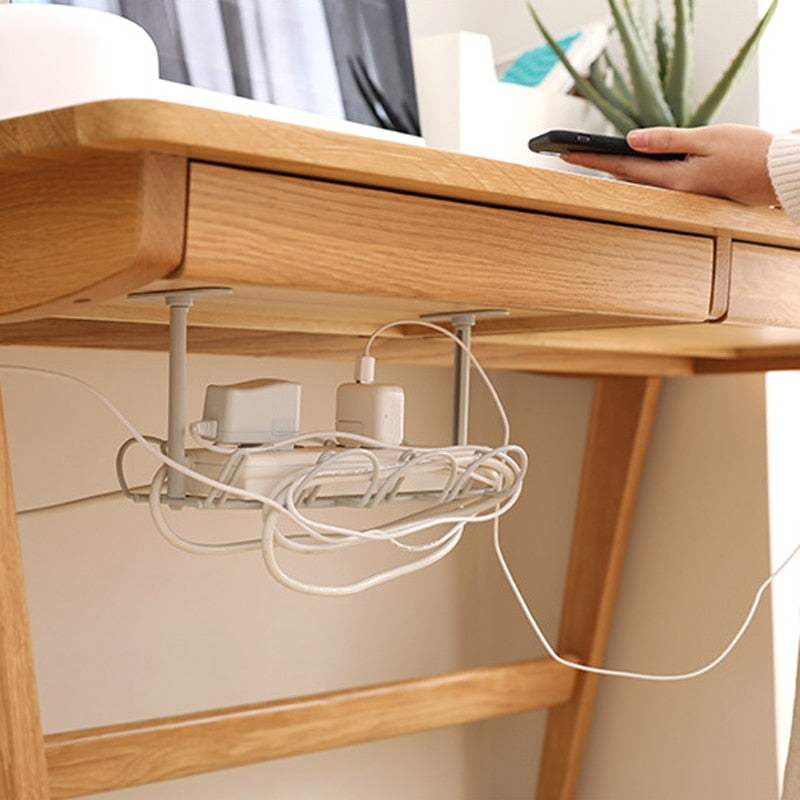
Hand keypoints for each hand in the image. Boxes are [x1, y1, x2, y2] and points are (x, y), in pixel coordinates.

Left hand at [561, 124, 777, 206]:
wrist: (781, 174)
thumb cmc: (752, 153)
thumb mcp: (708, 139)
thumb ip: (668, 140)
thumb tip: (632, 139)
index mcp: (673, 180)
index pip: (621, 167)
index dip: (591, 160)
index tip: (566, 154)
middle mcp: (673, 192)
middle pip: (625, 177)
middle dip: (597, 165)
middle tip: (569, 155)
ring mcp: (683, 194)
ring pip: (639, 181)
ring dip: (614, 170)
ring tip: (590, 160)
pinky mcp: (693, 191)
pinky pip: (656, 182)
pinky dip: (638, 174)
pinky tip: (629, 168)